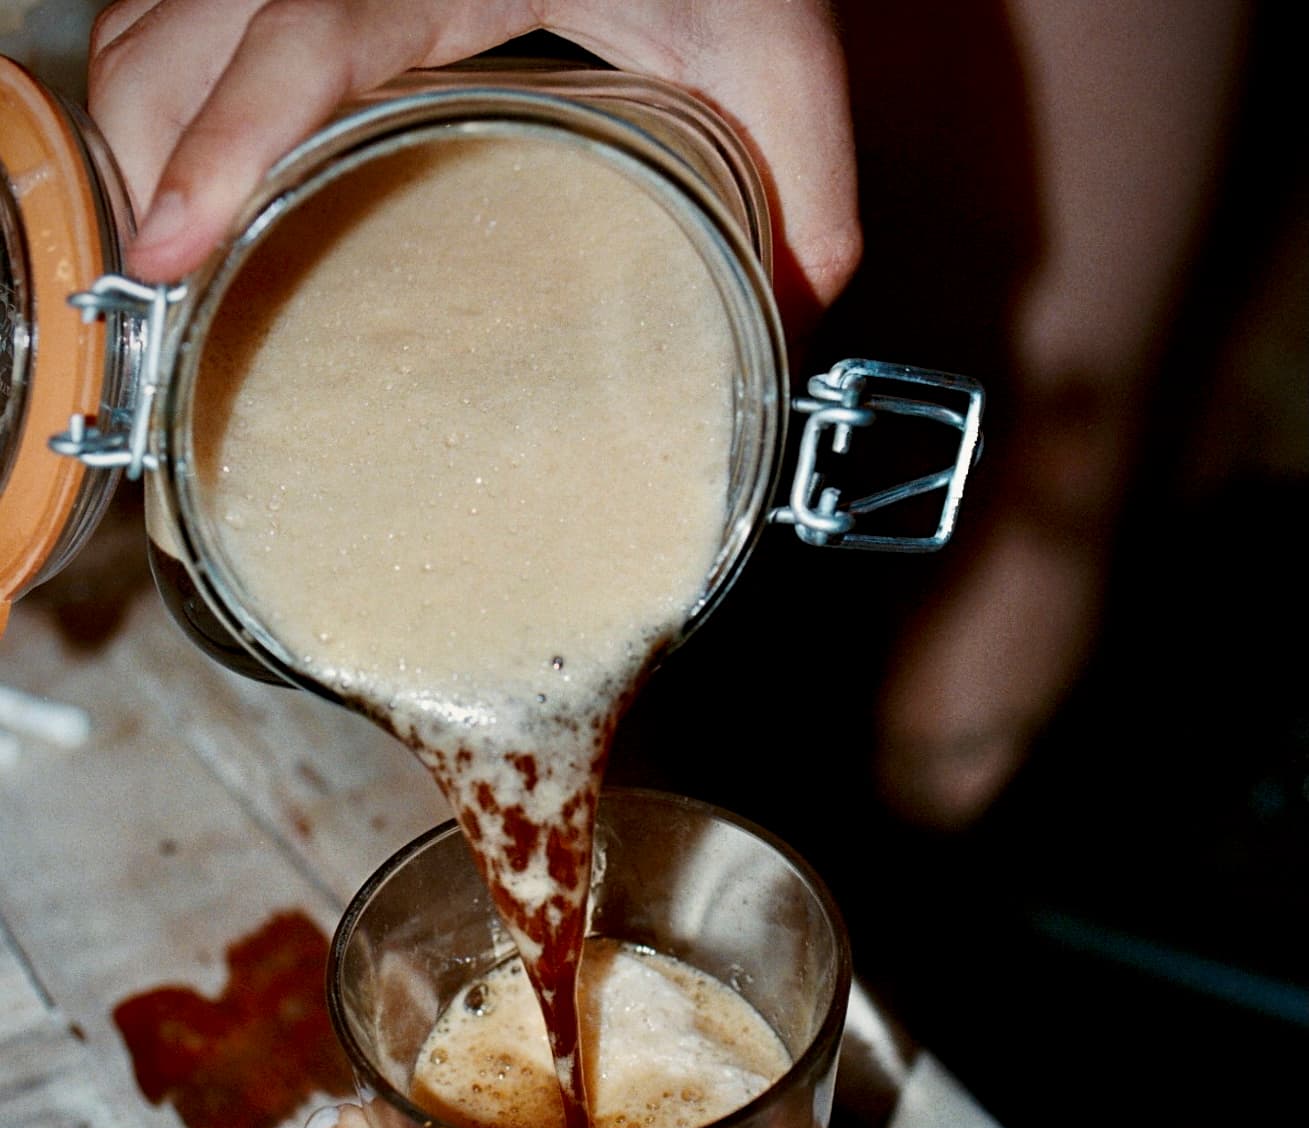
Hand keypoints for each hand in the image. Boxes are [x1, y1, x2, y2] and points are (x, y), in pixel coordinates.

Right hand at [88, 0, 859, 331]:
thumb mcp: (776, 55)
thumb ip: (801, 194)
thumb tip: (783, 336)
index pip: (298, 42)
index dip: (226, 145)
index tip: (175, 250)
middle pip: (173, 40)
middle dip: (150, 175)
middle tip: (168, 311)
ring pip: (148, 26)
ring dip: (140, 144)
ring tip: (168, 269)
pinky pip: (171, 17)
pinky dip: (162, 106)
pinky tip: (188, 189)